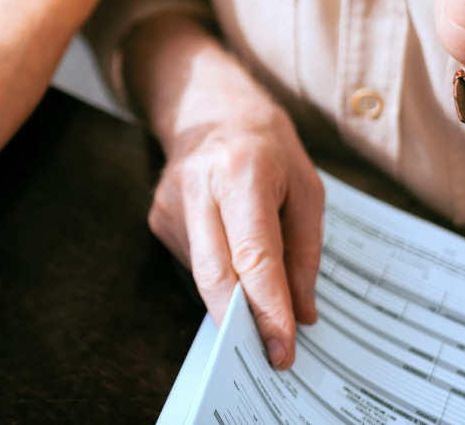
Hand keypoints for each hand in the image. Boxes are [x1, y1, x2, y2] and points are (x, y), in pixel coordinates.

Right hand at [149, 98, 324, 369]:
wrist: (208, 108)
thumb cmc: (267, 148)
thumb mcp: (306, 190)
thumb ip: (306, 254)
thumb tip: (301, 314)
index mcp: (242, 172)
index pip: (254, 256)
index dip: (268, 308)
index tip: (282, 348)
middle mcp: (198, 187)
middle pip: (215, 275)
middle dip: (242, 323)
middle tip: (268, 355)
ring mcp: (170, 203)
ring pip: (204, 276)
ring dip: (235, 297)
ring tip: (260, 288)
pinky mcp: (158, 217)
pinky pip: (194, 263)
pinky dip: (220, 273)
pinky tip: (230, 248)